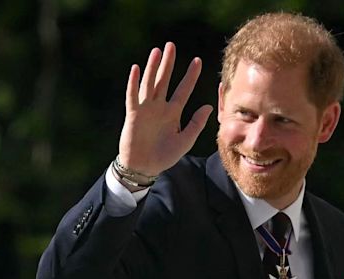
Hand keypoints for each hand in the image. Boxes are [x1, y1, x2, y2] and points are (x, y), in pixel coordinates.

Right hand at [118, 42, 212, 175]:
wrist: (145, 168)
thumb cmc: (164, 156)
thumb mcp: (185, 140)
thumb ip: (196, 124)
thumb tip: (209, 106)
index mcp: (173, 113)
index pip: (183, 90)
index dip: (190, 76)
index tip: (198, 61)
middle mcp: (159, 108)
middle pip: (164, 81)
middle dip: (168, 64)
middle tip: (172, 45)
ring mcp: (146, 110)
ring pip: (150, 84)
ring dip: (153, 68)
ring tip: (157, 51)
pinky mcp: (133, 115)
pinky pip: (133, 96)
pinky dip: (134, 83)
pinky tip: (136, 69)